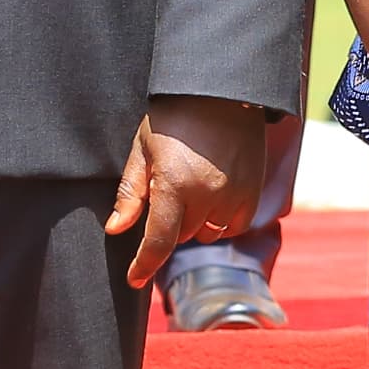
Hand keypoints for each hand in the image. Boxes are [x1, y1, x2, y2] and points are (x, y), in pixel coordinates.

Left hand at [110, 94, 268, 290]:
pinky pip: (234, 224)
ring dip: (196, 222)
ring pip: (208, 233)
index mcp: (174, 185)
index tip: (134, 278)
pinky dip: (222, 219)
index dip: (144, 265)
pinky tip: (214, 193)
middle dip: (171, 223)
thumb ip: (131, 193)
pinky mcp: (253, 191)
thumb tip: (116, 230)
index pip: (158, 242)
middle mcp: (207, 196)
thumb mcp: (143, 149)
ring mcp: (234, 195)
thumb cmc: (175, 115)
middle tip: (167, 190)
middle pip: (183, 235)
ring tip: (192, 186)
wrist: (223, 89)